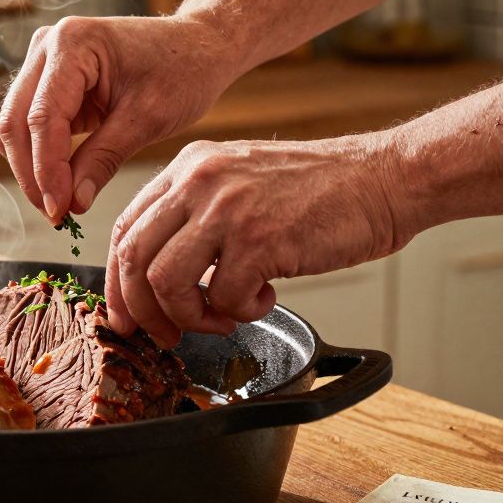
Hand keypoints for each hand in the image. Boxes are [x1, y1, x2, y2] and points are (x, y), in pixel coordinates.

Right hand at [0, 15, 241, 223]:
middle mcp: (48, 45)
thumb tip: (71, 203)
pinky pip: (28, 126)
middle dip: (32, 175)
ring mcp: (43, 61)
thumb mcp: (147, 119)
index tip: (59, 210)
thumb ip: (103, 160)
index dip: (47, 171)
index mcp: (73, 43)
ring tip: (59, 203)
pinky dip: (39, 158)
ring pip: (14, 127)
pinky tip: (60, 184)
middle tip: (56, 214)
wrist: (197, 46)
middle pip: (16, 123)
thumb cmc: (182, 70)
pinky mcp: (47, 82)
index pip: (43, 118)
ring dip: (31, 170)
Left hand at [104, 135, 410, 347]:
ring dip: (191, 316)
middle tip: (165, 334)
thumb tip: (155, 278)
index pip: (124, 229)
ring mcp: (227, 208)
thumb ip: (194, 217)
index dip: (118, 281)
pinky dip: (241, 312)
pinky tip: (265, 297)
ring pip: (167, 282)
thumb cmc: (319, 191)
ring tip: (223, 317)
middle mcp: (199, 182)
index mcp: (188, 168)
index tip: (126, 315)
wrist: (384, 178)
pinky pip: (225, 298)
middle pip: (134, 258)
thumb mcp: (238, 182)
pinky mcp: (260, 238)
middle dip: (143, 310)